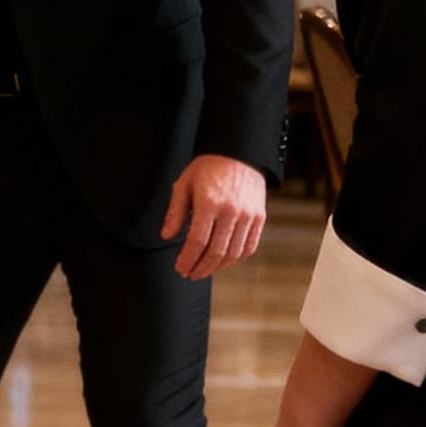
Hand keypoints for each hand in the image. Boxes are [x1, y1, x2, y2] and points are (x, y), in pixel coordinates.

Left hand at [161, 153, 266, 278]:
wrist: (238, 152)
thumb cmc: (208, 167)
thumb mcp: (184, 184)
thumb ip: (175, 212)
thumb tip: (166, 236)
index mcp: (209, 202)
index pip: (197, 241)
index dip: (187, 259)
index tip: (180, 267)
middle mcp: (231, 211)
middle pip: (215, 252)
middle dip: (200, 268)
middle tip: (189, 274)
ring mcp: (248, 215)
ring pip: (232, 253)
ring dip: (216, 267)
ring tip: (203, 269)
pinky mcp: (259, 217)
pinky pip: (249, 247)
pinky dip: (235, 258)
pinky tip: (222, 261)